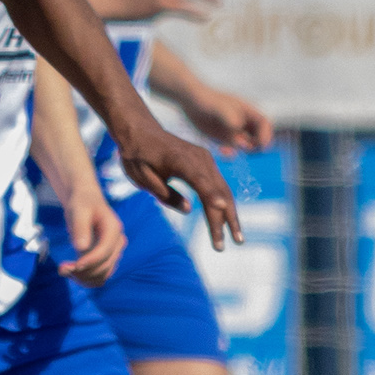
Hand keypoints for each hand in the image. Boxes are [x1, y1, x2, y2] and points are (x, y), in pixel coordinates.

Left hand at [56, 180, 124, 286]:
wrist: (85, 202)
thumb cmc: (81, 203)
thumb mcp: (78, 210)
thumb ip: (80, 228)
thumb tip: (81, 247)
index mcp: (114, 229)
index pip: (104, 252)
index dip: (89, 261)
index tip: (71, 266)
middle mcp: (117, 243)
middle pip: (104, 267)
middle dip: (83, 271)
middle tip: (61, 269)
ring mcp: (113, 253)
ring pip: (102, 276)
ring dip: (84, 278)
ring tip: (64, 270)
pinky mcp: (106, 260)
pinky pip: (99, 277)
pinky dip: (85, 279)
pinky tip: (70, 273)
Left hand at [116, 118, 241, 250]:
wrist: (141, 131)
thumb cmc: (138, 155)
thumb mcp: (142, 177)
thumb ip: (164, 194)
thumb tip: (188, 209)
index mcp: (179, 160)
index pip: (199, 180)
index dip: (211, 195)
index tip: (222, 209)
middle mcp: (199, 158)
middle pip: (217, 190)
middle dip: (226, 219)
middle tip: (233, 243)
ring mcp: (205, 159)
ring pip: (223, 190)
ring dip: (230, 215)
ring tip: (236, 239)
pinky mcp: (206, 163)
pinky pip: (218, 186)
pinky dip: (224, 204)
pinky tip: (227, 222)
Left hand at [180, 81, 273, 152]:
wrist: (190, 101)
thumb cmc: (207, 100)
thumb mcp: (220, 107)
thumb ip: (230, 118)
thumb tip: (238, 132)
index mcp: (247, 112)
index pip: (264, 124)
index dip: (266, 135)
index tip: (263, 146)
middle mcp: (243, 123)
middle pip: (258, 138)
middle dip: (257, 147)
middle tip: (251, 154)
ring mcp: (233, 132)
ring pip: (244, 146)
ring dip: (242, 153)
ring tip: (234, 153)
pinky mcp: (222, 139)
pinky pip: (230, 150)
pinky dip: (229, 154)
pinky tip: (223, 153)